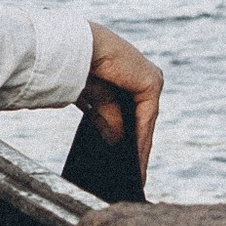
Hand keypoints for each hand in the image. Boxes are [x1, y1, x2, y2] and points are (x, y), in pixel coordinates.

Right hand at [81, 22, 162, 183]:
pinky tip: (135, 164)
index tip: (126, 163)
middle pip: (140, 119)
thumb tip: (116, 141)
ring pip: (145, 122)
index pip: (132, 111)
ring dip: (139, 149)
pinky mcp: (151, 83)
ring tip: (133, 176)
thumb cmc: (76, 67)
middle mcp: (141, 73)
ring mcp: (149, 77)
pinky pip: (146, 120)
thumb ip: (107, 118)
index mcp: (126, 73)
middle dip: (134, 148)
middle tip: (130, 176)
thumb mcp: (94, 100)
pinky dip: (141, 142)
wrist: (74, 49)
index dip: (129, 138)